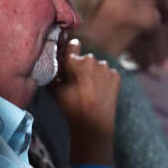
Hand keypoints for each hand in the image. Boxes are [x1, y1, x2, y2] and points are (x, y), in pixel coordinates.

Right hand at [51, 40, 120, 163]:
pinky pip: (108, 73)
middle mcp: (91, 59)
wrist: (93, 123)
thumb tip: (52, 65)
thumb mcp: (54, 91)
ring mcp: (105, 67)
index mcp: (74, 61)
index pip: (72, 44)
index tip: (70, 59)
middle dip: (82, 67)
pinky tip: (100, 92)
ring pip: (97, 66)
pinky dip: (104, 80)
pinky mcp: (115, 75)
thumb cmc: (71, 107)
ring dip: (94, 74)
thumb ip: (52, 74)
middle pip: (85, 59)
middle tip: (78, 83)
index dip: (70, 51)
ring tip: (90, 90)